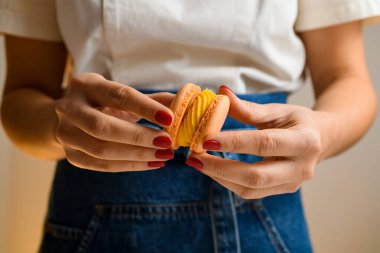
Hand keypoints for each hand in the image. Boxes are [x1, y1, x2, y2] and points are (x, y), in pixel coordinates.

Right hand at [55, 73, 174, 171]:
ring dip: (137, 155)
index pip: (118, 96)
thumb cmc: (106, 103)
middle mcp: (69, 108)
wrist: (72, 117)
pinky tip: (152, 163)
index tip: (170, 118)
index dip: (145, 108)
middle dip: (138, 137)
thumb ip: (152, 100)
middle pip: (103, 127)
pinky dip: (130, 166)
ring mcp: (66, 133)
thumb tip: (184, 105)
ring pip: (101, 149)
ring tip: (164, 156)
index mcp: (86, 85)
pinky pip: (101, 165)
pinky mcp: (71, 155)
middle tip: (167, 143)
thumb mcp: (124, 96)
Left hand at [186, 86, 327, 198]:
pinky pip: (250, 192)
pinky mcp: (281, 190)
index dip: (233, 142)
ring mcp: (292, 183)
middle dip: (220, 168)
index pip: (264, 144)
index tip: (206, 139)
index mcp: (305, 141)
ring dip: (219, 177)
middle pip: (256, 176)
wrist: (321, 139)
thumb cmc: (297, 121)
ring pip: (250, 189)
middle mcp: (301, 168)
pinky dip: (228, 181)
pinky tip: (212, 169)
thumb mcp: (277, 110)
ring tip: (197, 163)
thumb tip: (220, 93)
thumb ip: (248, 108)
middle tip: (194, 158)